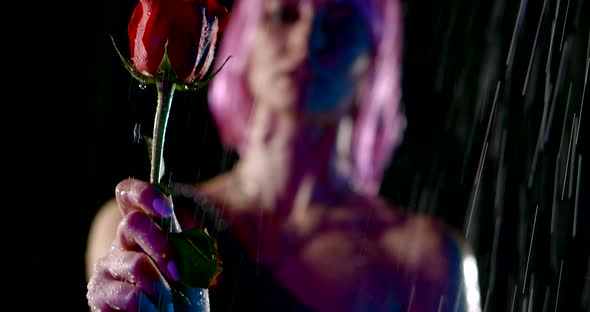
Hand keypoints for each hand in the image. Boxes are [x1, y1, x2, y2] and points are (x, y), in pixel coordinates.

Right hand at [86, 178, 195, 310]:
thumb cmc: (182, 295)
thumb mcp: (190, 264)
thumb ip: (184, 241)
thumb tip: (178, 223)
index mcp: (143, 230)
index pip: (128, 195)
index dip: (143, 194)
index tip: (165, 209)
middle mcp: (121, 243)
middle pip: (133, 223)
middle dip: (161, 245)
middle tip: (177, 272)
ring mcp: (106, 267)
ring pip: (136, 264)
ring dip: (161, 288)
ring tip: (166, 303)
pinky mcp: (97, 294)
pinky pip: (130, 295)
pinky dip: (150, 308)